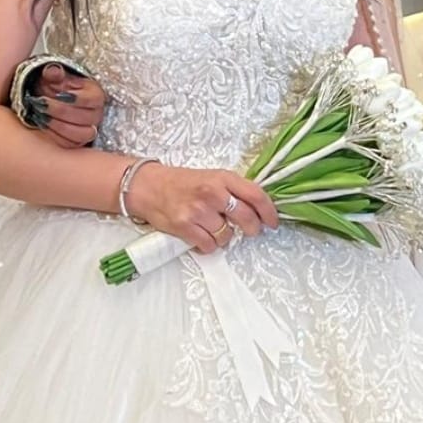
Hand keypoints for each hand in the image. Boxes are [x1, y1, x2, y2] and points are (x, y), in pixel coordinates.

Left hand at [26, 62, 105, 148]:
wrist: (49, 99)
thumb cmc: (54, 87)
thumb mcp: (53, 76)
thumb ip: (54, 72)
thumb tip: (53, 71)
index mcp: (95, 94)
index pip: (93, 99)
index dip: (76, 99)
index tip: (58, 95)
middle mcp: (96, 113)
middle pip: (87, 118)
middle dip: (62, 112)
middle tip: (42, 104)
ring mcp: (89, 129)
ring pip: (82, 134)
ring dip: (59, 126)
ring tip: (41, 116)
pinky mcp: (78, 141)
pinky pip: (71, 144)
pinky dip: (56, 136)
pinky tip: (43, 126)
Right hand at [124, 162, 278, 253]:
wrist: (150, 186)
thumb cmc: (183, 182)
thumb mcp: (213, 177)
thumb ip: (233, 189)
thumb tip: (257, 207)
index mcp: (223, 178)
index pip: (256, 195)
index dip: (269, 211)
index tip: (273, 222)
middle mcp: (213, 193)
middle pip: (246, 217)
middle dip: (253, 229)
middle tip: (251, 231)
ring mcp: (199, 211)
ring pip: (227, 235)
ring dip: (225, 237)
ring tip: (215, 228)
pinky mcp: (185, 227)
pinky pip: (209, 246)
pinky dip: (209, 245)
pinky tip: (202, 236)